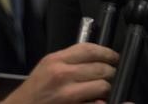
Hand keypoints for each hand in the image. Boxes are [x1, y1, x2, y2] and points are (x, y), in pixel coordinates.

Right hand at [1, 42, 117, 103]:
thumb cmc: (34, 90)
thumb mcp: (47, 66)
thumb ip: (69, 60)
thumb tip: (96, 58)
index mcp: (56, 60)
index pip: (89, 50)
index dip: (107, 52)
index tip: (114, 57)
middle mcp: (61, 75)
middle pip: (100, 68)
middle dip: (111, 72)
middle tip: (112, 74)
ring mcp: (66, 94)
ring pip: (102, 86)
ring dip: (106, 88)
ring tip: (104, 89)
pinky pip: (95, 103)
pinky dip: (100, 102)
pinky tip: (98, 100)